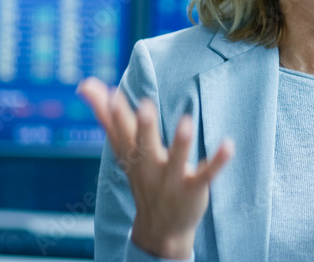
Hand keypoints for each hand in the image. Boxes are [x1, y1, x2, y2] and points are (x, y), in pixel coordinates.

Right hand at [77, 77, 234, 258]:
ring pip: (176, 160)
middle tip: (145, 105)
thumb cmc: (142, 176)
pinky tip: (228, 145)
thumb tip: (85, 85)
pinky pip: (206, 174)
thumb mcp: (123, 149)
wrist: (160, 228)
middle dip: (144, 126)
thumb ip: (108, 117)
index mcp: (133, 154)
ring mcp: (172, 179)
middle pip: (144, 145)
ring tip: (186, 121)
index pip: (121, 131)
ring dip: (180, 142)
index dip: (116, 114)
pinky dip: (217, 161)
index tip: (110, 92)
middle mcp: (149, 166)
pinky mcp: (194, 189)